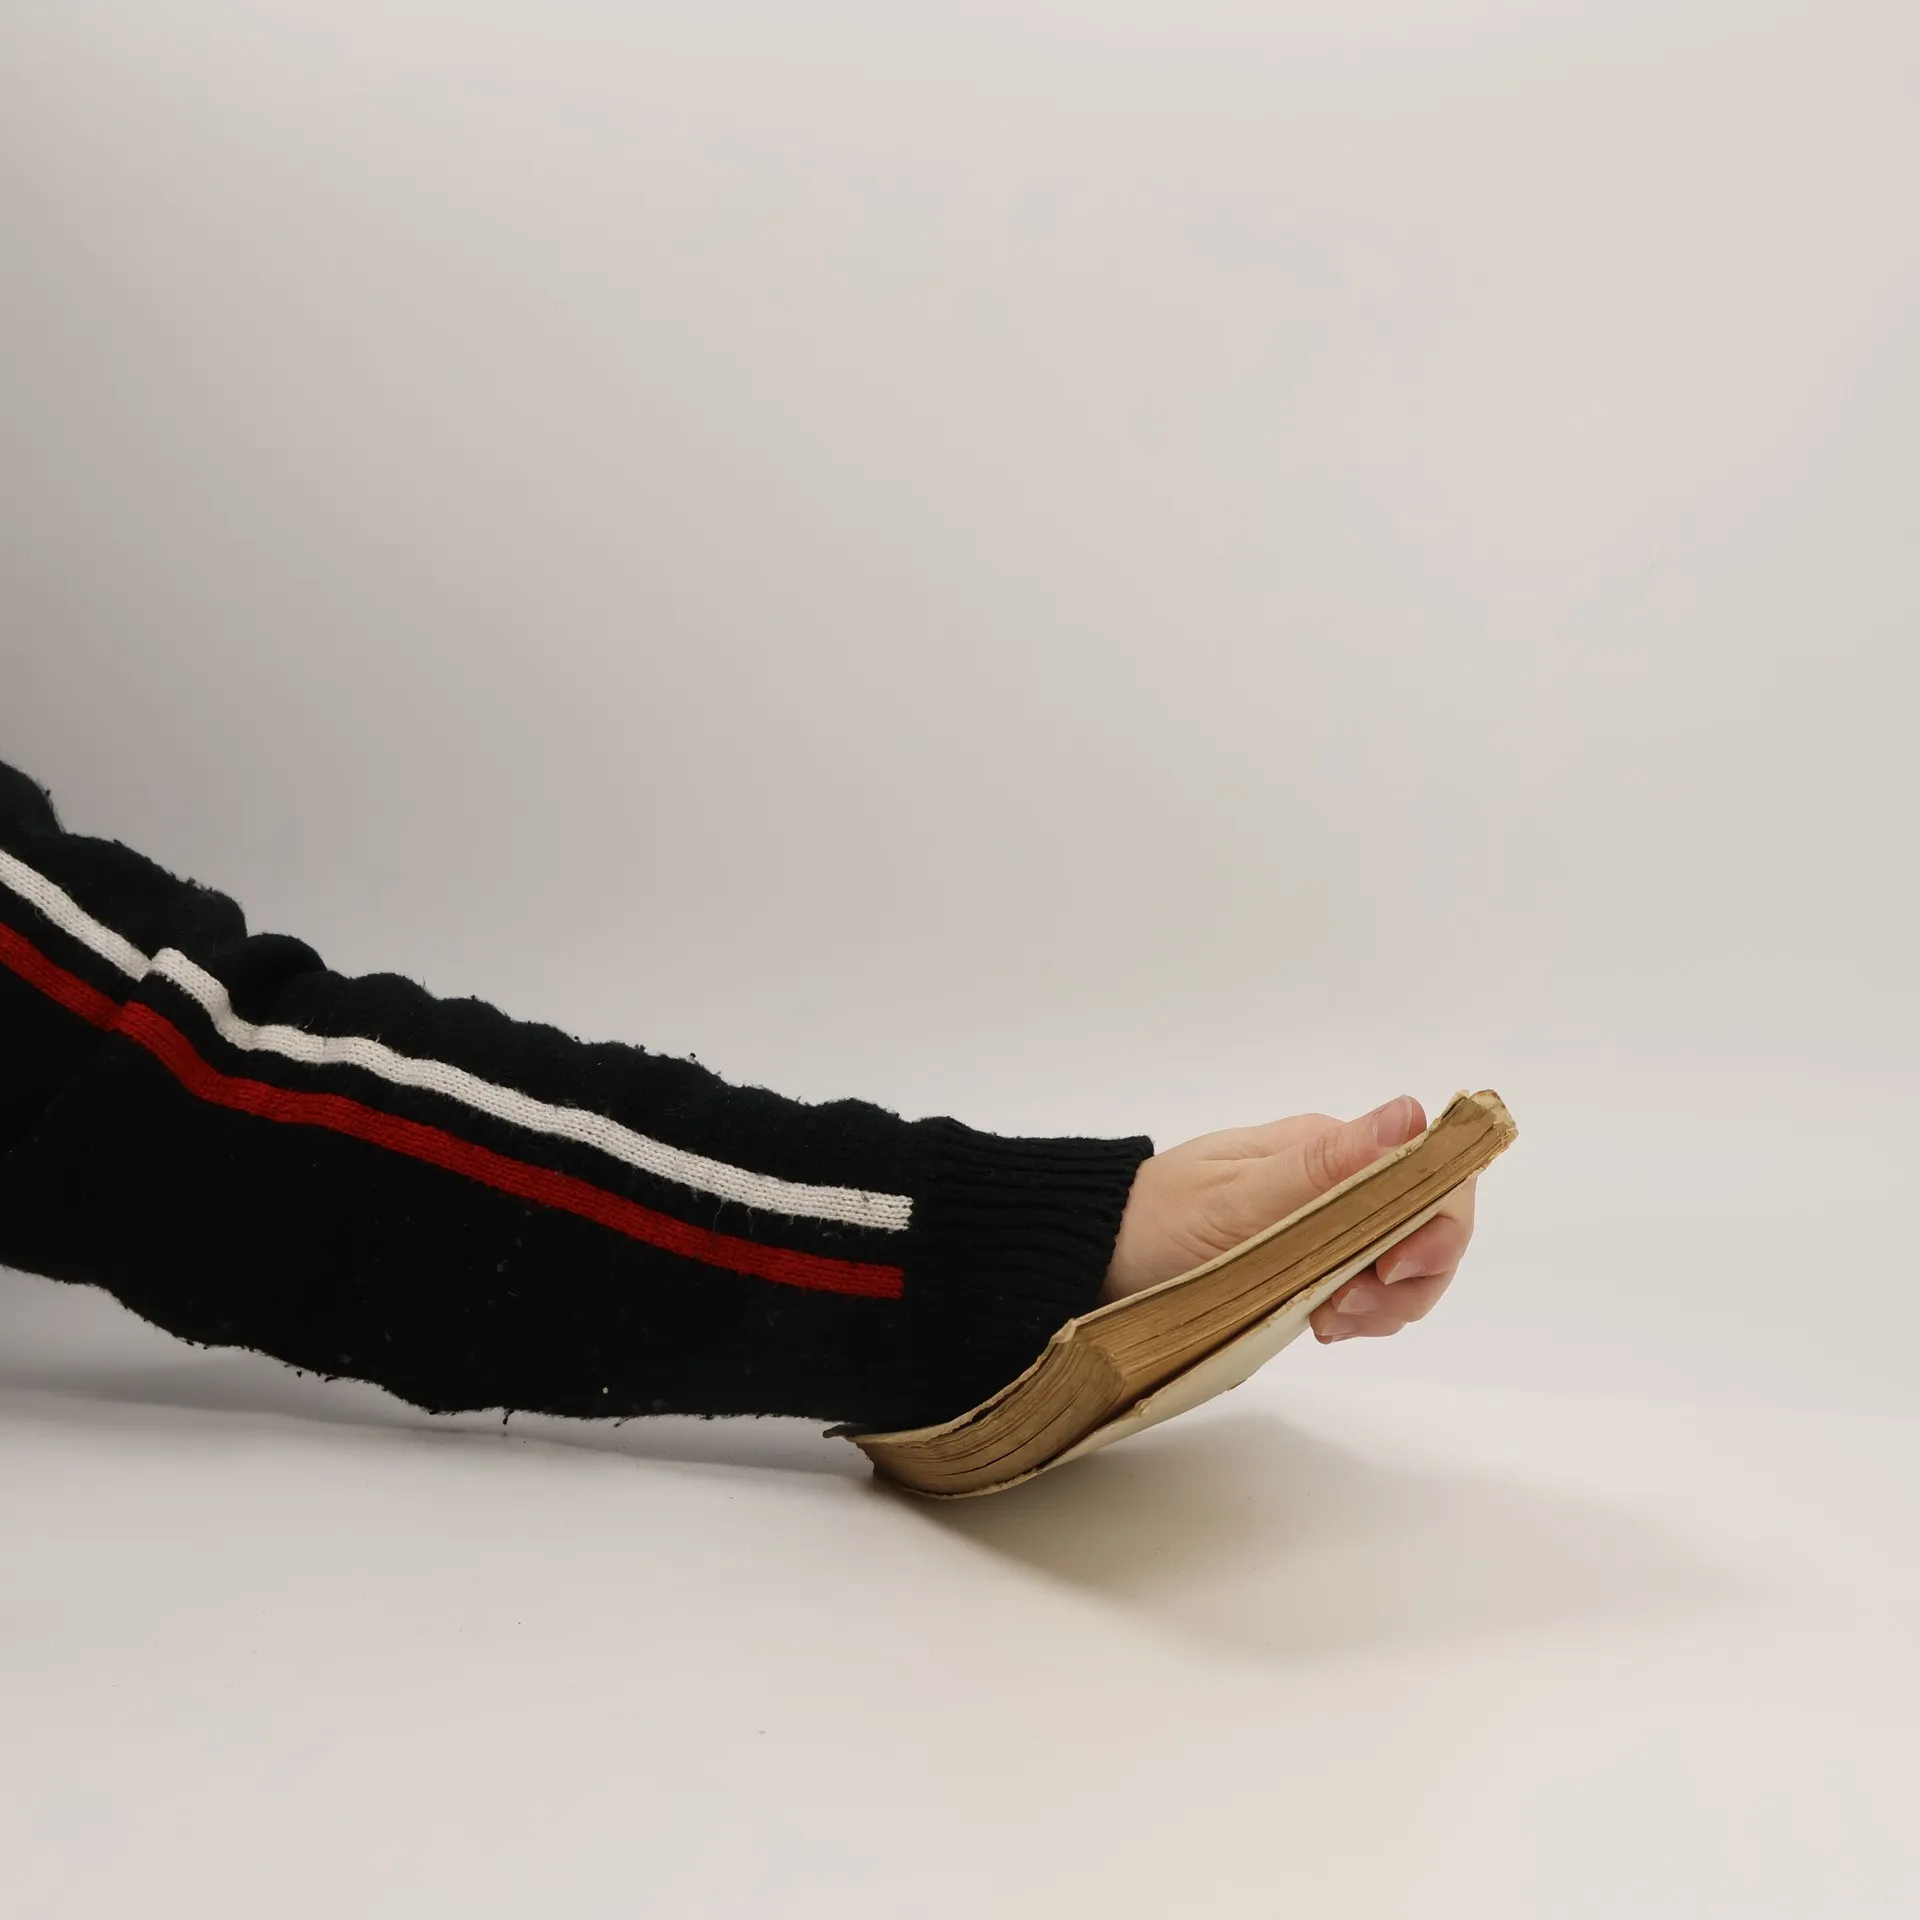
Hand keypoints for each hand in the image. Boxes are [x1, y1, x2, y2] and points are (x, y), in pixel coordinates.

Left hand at [1101, 1094, 1477, 1342]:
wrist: (1098, 1259)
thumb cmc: (1158, 1223)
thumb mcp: (1238, 1200)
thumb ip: (1326, 1168)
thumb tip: (1413, 1112)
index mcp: (1327, 1148)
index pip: (1430, 1173)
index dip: (1438, 1225)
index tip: (1394, 1270)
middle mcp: (1337, 1178)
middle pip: (1428, 1225)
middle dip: (1411, 1276)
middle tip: (1344, 1311)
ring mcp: (1327, 1224)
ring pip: (1403, 1265)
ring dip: (1385, 1303)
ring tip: (1326, 1322)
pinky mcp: (1310, 1265)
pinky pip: (1366, 1290)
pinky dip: (1359, 1315)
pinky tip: (1319, 1326)